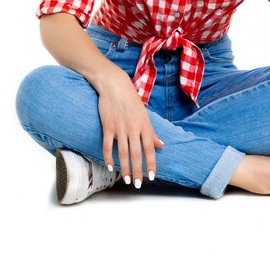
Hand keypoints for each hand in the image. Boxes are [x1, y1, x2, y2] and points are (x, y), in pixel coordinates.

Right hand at [97, 70, 163, 187]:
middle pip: (136, 153)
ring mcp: (120, 127)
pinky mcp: (108, 125)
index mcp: (144, 124)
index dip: (151, 163)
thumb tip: (161, 145)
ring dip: (125, 167)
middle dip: (138, 170)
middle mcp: (133, 127)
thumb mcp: (144, 114)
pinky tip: (110, 167)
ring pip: (122, 152)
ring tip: (127, 179)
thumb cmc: (130, 100)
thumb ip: (151, 132)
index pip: (150, 148)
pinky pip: (107, 145)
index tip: (152, 176)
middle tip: (138, 184)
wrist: (114, 85)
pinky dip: (108, 157)